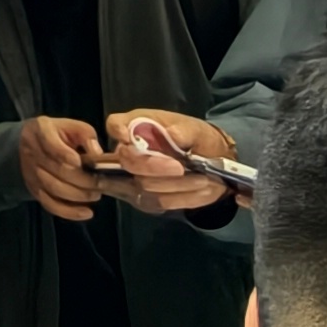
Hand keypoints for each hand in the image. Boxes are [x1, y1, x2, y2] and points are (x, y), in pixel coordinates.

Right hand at [17, 116, 109, 221]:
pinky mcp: (35, 190)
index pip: (50, 144)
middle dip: (82, 180)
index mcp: (41, 131)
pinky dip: (69, 212)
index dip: (64, 154)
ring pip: (55, 189)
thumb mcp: (71, 126)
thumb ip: (86, 135)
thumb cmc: (57, 134)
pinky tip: (86, 212)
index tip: (79, 162)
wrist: (29, 143)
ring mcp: (32, 174)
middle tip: (101, 183)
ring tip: (96, 194)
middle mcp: (33, 153)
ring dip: (79, 195)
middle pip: (57, 171)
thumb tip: (97, 153)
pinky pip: (51, 205)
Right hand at [101, 109, 239, 212]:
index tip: (127, 137)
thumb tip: (173, 134)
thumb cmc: (198, 139)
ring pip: (143, 185)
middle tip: (179, 168)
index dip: (117, 130)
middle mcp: (130, 151)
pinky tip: (199, 191)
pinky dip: (181, 197)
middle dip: (151, 166)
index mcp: (138, 125)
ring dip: (173, 184)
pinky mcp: (146, 198)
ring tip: (202, 180)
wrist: (212, 163)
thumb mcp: (198, 130)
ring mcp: (135, 177)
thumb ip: (186, 130)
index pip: (115, 124)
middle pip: (126, 160)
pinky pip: (157, 202)